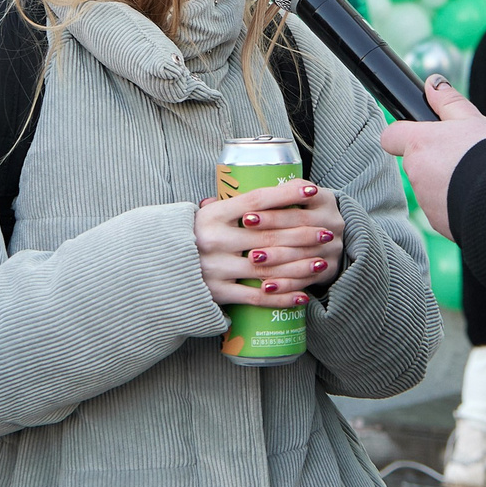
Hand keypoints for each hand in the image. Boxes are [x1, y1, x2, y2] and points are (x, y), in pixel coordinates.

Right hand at [194, 181, 344, 309]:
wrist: (158, 270)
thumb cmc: (191, 237)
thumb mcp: (205, 215)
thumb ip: (234, 206)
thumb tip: (274, 189)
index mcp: (212, 215)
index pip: (256, 200)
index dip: (286, 194)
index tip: (312, 189)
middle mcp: (214, 240)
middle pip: (268, 236)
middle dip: (303, 234)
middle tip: (327, 232)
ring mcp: (215, 268)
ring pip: (267, 267)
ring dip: (299, 266)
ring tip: (321, 262)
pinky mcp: (217, 293)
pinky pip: (257, 297)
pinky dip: (283, 298)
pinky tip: (303, 296)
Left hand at [379, 75, 485, 238]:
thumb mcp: (472, 120)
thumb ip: (449, 102)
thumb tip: (433, 83)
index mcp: (419, 145)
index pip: (391, 136)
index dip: (404, 134)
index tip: (421, 134)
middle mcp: (416, 174)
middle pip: (416, 163)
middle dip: (434, 160)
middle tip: (463, 157)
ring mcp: (426, 202)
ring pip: (429, 187)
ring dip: (445, 182)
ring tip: (475, 178)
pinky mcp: (439, 224)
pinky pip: (442, 210)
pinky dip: (454, 204)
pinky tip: (477, 197)